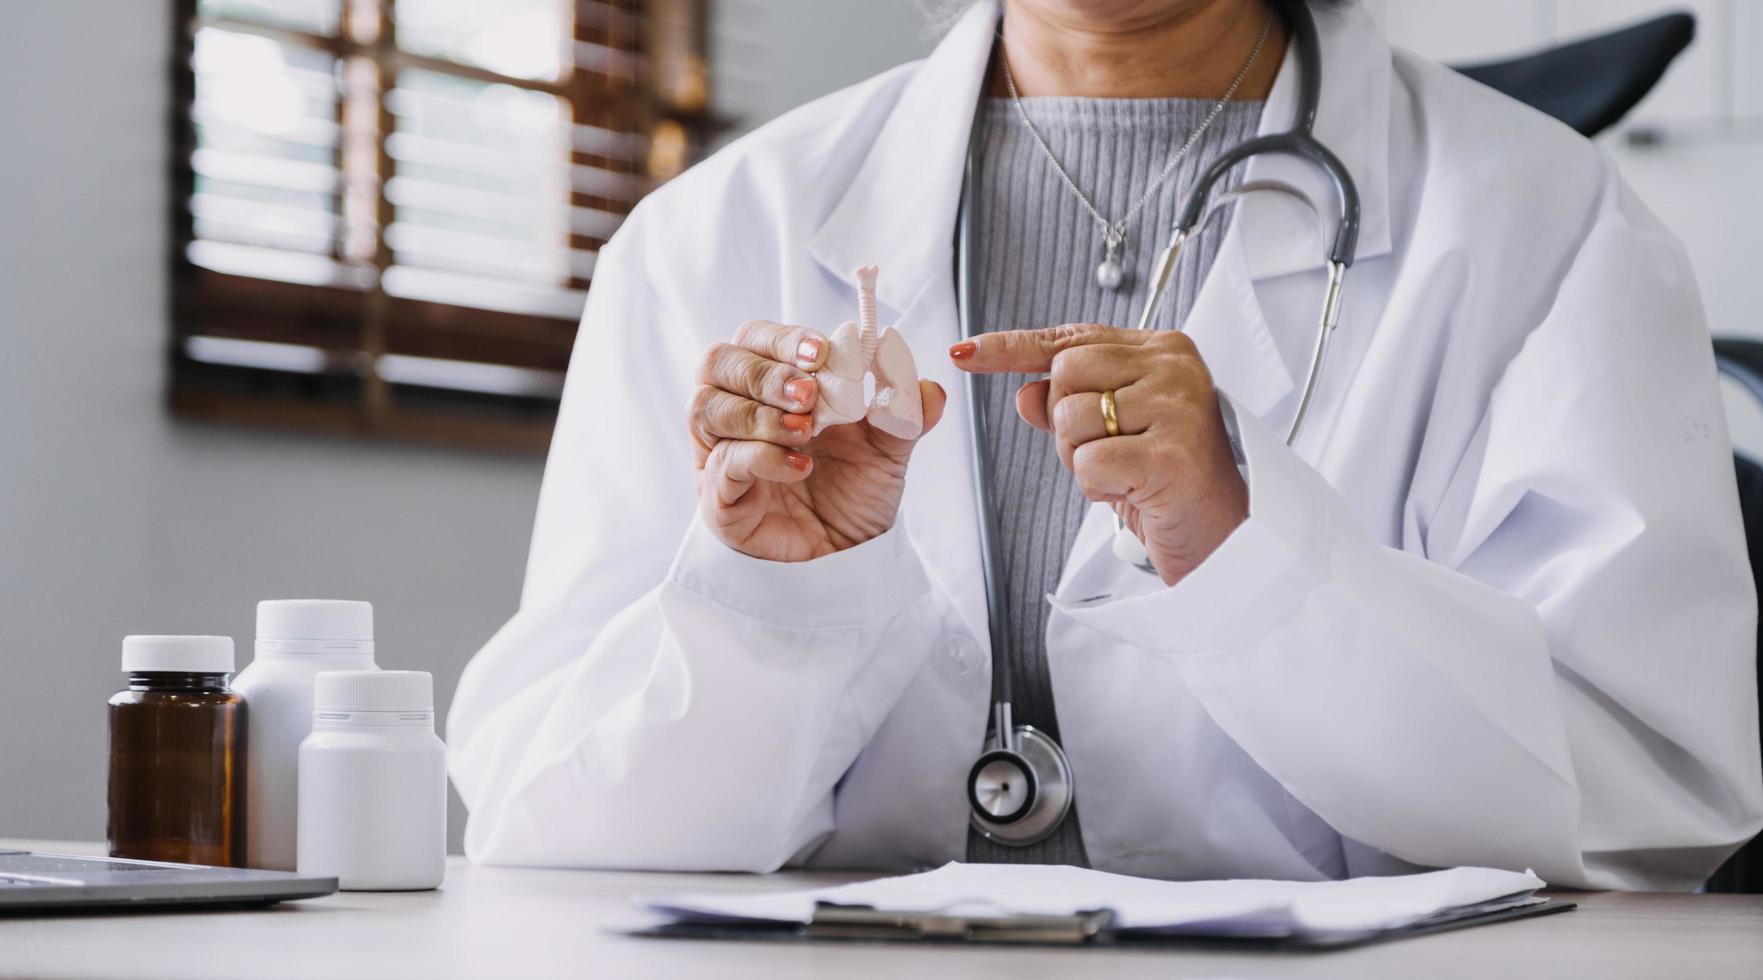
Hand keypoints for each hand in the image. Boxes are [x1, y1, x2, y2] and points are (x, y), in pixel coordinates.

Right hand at [690, 320, 946, 561]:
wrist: (845, 555)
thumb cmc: (851, 492)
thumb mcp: (889, 449)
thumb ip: (904, 413)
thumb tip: (929, 387)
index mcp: (772, 384)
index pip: (756, 338)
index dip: (784, 338)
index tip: (821, 352)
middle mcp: (736, 409)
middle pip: (719, 362)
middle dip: (767, 373)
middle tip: (810, 395)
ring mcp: (720, 451)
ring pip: (707, 407)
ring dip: (759, 413)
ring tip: (805, 432)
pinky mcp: (718, 495)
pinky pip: (723, 463)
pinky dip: (762, 457)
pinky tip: (799, 468)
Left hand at [950, 324, 1245, 584]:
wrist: (1229, 541)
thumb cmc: (1174, 484)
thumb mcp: (1118, 434)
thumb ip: (1073, 406)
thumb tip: (1025, 392)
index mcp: (1164, 351)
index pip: (1071, 339)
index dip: (1012, 347)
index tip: (966, 352)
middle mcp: (1174, 369)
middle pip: (1064, 373)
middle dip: (1065, 421)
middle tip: (1107, 450)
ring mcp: (1176, 408)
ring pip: (1070, 418)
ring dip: (1080, 457)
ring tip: (1125, 472)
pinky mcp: (1171, 454)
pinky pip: (1087, 463)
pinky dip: (1095, 486)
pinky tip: (1132, 490)